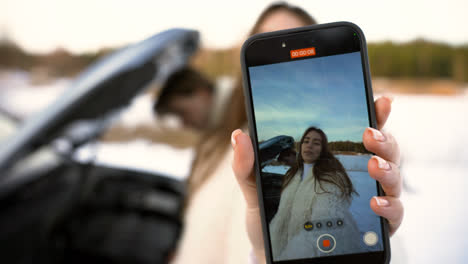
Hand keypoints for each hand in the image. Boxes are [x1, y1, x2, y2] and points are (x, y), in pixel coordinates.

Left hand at [231, 96, 402, 262]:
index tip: (381, 100)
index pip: (361, 132)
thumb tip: (239, 135)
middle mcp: (358, 177)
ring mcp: (369, 200)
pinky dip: (391, 205)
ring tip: (372, 166)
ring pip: (394, 177)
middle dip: (384, 138)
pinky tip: (376, 201)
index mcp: (334, 160)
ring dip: (388, 168)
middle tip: (368, 135)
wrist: (273, 252)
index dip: (376, 114)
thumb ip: (248, 164)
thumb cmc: (270, 215)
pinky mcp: (373, 228)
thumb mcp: (255, 188)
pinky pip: (394, 214)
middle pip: (385, 151)